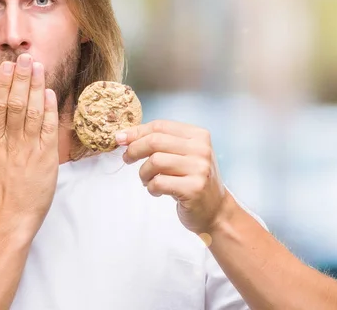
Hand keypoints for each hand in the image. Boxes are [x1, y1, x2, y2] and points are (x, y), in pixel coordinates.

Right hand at [0, 54, 59, 236]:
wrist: (11, 219)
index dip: (3, 83)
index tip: (7, 66)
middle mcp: (11, 142)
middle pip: (17, 103)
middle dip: (22, 78)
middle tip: (26, 57)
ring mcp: (30, 149)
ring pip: (33, 112)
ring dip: (36, 87)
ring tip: (39, 67)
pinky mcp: (47, 158)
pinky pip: (49, 130)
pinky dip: (50, 111)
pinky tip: (50, 94)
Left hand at [117, 120, 226, 234]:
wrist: (215, 210)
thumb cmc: (192, 180)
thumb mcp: (183, 155)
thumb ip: (160, 143)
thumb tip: (124, 136)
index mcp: (198, 135)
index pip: (160, 126)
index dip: (137, 132)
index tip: (121, 139)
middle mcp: (201, 149)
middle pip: (155, 141)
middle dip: (134, 150)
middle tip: (127, 159)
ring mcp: (200, 169)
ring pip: (155, 162)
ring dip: (143, 173)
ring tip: (148, 181)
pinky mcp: (194, 188)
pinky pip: (159, 183)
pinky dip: (151, 188)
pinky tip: (157, 191)